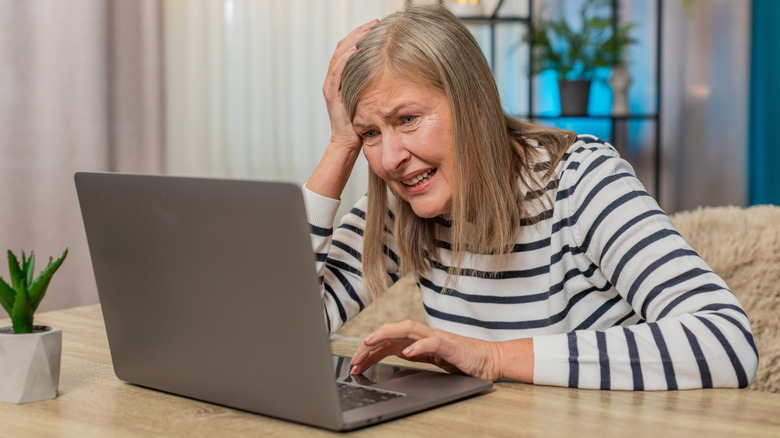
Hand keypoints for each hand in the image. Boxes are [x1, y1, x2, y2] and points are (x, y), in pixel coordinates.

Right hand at [323, 19, 377, 150]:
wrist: (347, 143)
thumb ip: (371, 83)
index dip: (359, 35)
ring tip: (366, 31)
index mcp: (339, 77)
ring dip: (352, 41)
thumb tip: (389, 69)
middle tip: (373, 24)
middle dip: (357, 33)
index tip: (375, 26)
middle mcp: (332, 79)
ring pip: (338, 56)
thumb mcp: (367, 97)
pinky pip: (336, 72)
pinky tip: (355, 50)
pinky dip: (345, 59)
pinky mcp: (332, 95)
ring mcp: (330, 86)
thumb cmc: (359, 123)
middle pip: (341, 48)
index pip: (347, 49)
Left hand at [350, 320, 504, 380]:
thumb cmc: (462, 359)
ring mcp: (437, 337)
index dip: (369, 350)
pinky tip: (406, 353)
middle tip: (354, 358)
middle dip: (370, 343)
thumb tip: (396, 353)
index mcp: (419, 339)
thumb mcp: (432, 360)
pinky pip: (432, 343)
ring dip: (386, 334)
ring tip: (370, 342)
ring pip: (407, 329)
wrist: (489, 359)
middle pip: (392, 331)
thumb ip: (415, 354)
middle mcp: (425, 334)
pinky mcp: (450, 345)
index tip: (355, 362)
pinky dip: (418, 346)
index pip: (388, 340)